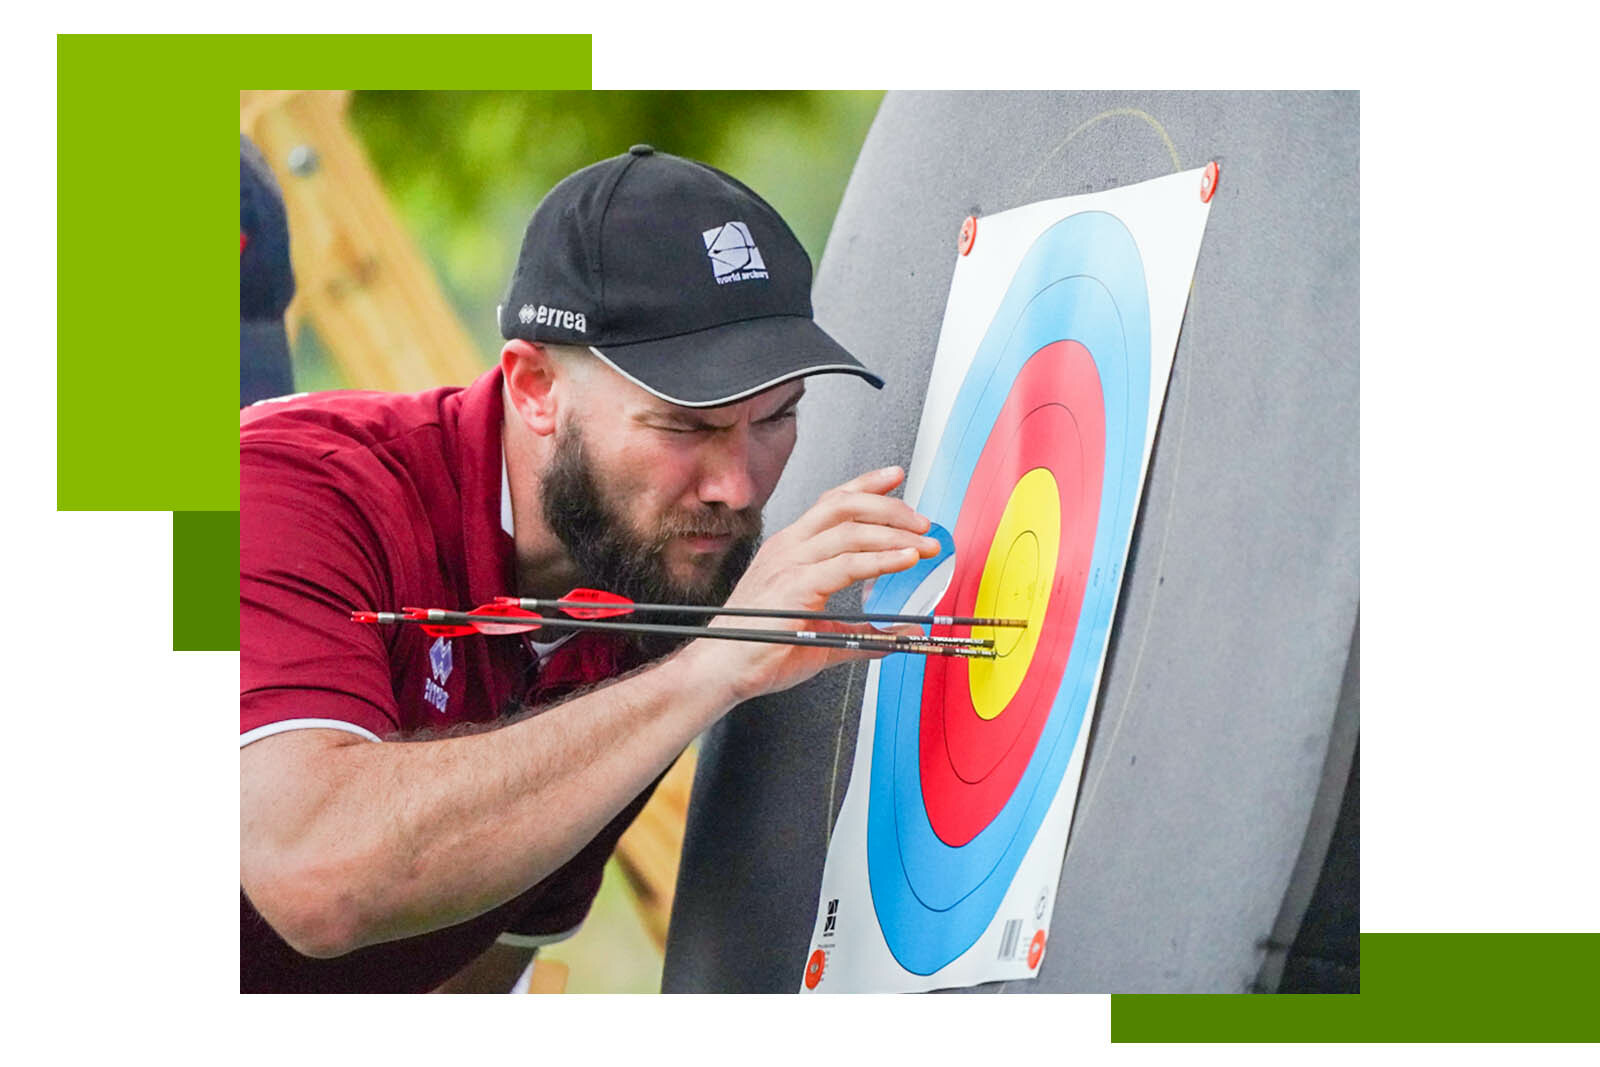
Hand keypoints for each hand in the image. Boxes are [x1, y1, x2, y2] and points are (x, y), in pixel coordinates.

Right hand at [682, 466, 942, 704]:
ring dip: (895, 534)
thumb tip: (901, 634)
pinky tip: (904, 561)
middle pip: (845, 506)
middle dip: (891, 508)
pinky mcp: (794, 586)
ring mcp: (789, 564)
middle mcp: (789, 547)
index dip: (866, 485)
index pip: (832, 503)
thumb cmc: (760, 648)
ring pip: (850, 529)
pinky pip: (846, 564)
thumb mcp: (822, 633)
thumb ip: (863, 633)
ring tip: (924, 546)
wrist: (720, 669)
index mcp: (790, 549)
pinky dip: (881, 560)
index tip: (896, 477)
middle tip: (923, 525)